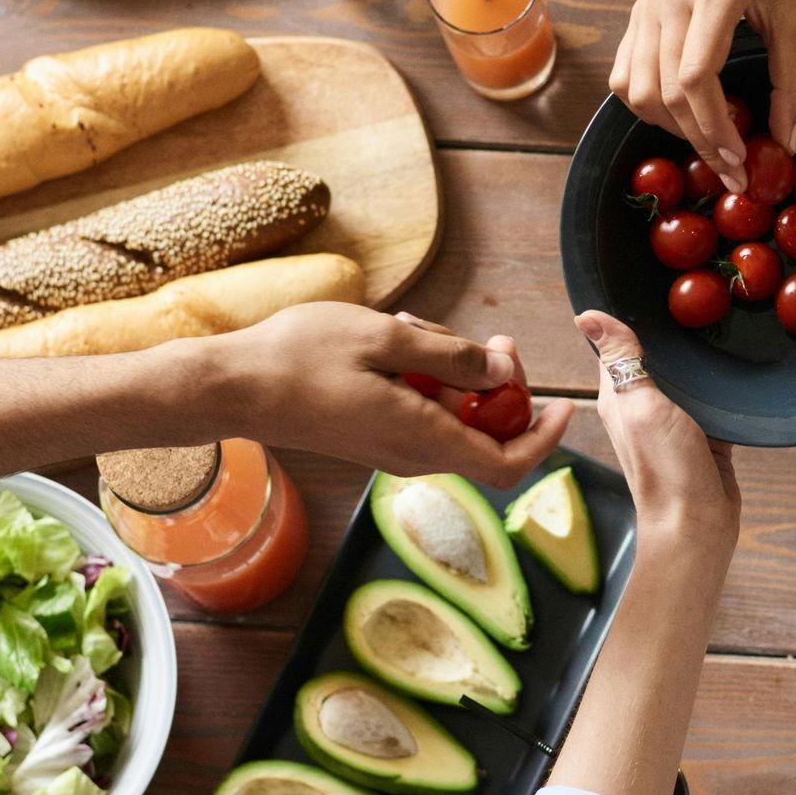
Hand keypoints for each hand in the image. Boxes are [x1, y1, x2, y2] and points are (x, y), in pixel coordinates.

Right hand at [203, 302, 572, 487]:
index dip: (544, 439)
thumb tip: (502, 375)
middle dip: (499, 387)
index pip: (507, 465)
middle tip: (492, 340)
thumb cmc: (300, 357)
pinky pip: (420, 412)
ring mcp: (389, 449)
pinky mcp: (371, 436)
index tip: (563, 405)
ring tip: (420, 330)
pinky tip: (399, 343)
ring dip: (454, 375)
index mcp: (422, 439)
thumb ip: (452, 358)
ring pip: (451, 418)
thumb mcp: (388, 339)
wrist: (232, 387)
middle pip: (484, 435)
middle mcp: (411, 455)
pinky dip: (425, 379)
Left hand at [577, 308, 737, 574]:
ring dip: (696, 359)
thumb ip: (621, 361)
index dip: (627, 318)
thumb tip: (588, 316)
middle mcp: (642, 407)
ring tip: (719, 323)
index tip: (649, 286)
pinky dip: (719, 386)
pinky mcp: (704, 435)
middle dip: (669, 334)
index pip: (616, 346)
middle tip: (696, 298)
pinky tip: (735, 368)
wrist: (698, 524)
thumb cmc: (664, 468)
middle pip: (654, 359)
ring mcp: (673, 422)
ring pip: (684, 378)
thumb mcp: (639, 405)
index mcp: (618, 396)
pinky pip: (710, 401)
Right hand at [610, 0, 795, 187]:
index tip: (740, 157)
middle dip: (698, 139)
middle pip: (666, 91)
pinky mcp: (637, 9)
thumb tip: (787, 142)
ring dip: (669, 126)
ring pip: (637, 88)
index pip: (696, 77)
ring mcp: (646, 2)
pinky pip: (625, 72)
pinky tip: (680, 114)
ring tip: (707, 140)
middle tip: (730, 168)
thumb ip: (792, 81)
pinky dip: (647, 104)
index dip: (714, 128)